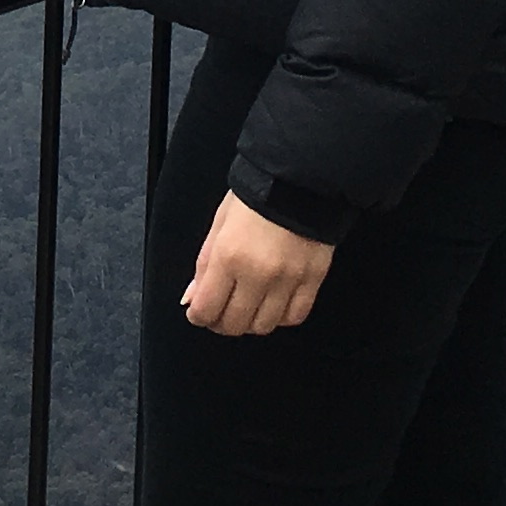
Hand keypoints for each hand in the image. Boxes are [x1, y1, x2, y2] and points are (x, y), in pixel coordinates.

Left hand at [183, 192, 334, 337]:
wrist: (299, 180)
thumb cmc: (255, 197)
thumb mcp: (219, 225)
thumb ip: (203, 266)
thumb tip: (192, 297)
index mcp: (228, 256)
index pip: (207, 309)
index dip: (199, 316)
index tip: (199, 313)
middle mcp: (258, 273)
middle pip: (235, 324)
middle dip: (221, 323)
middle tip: (220, 313)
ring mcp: (288, 279)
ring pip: (264, 326)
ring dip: (250, 323)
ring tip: (247, 307)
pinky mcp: (313, 280)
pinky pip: (294, 316)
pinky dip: (280, 317)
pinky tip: (272, 305)